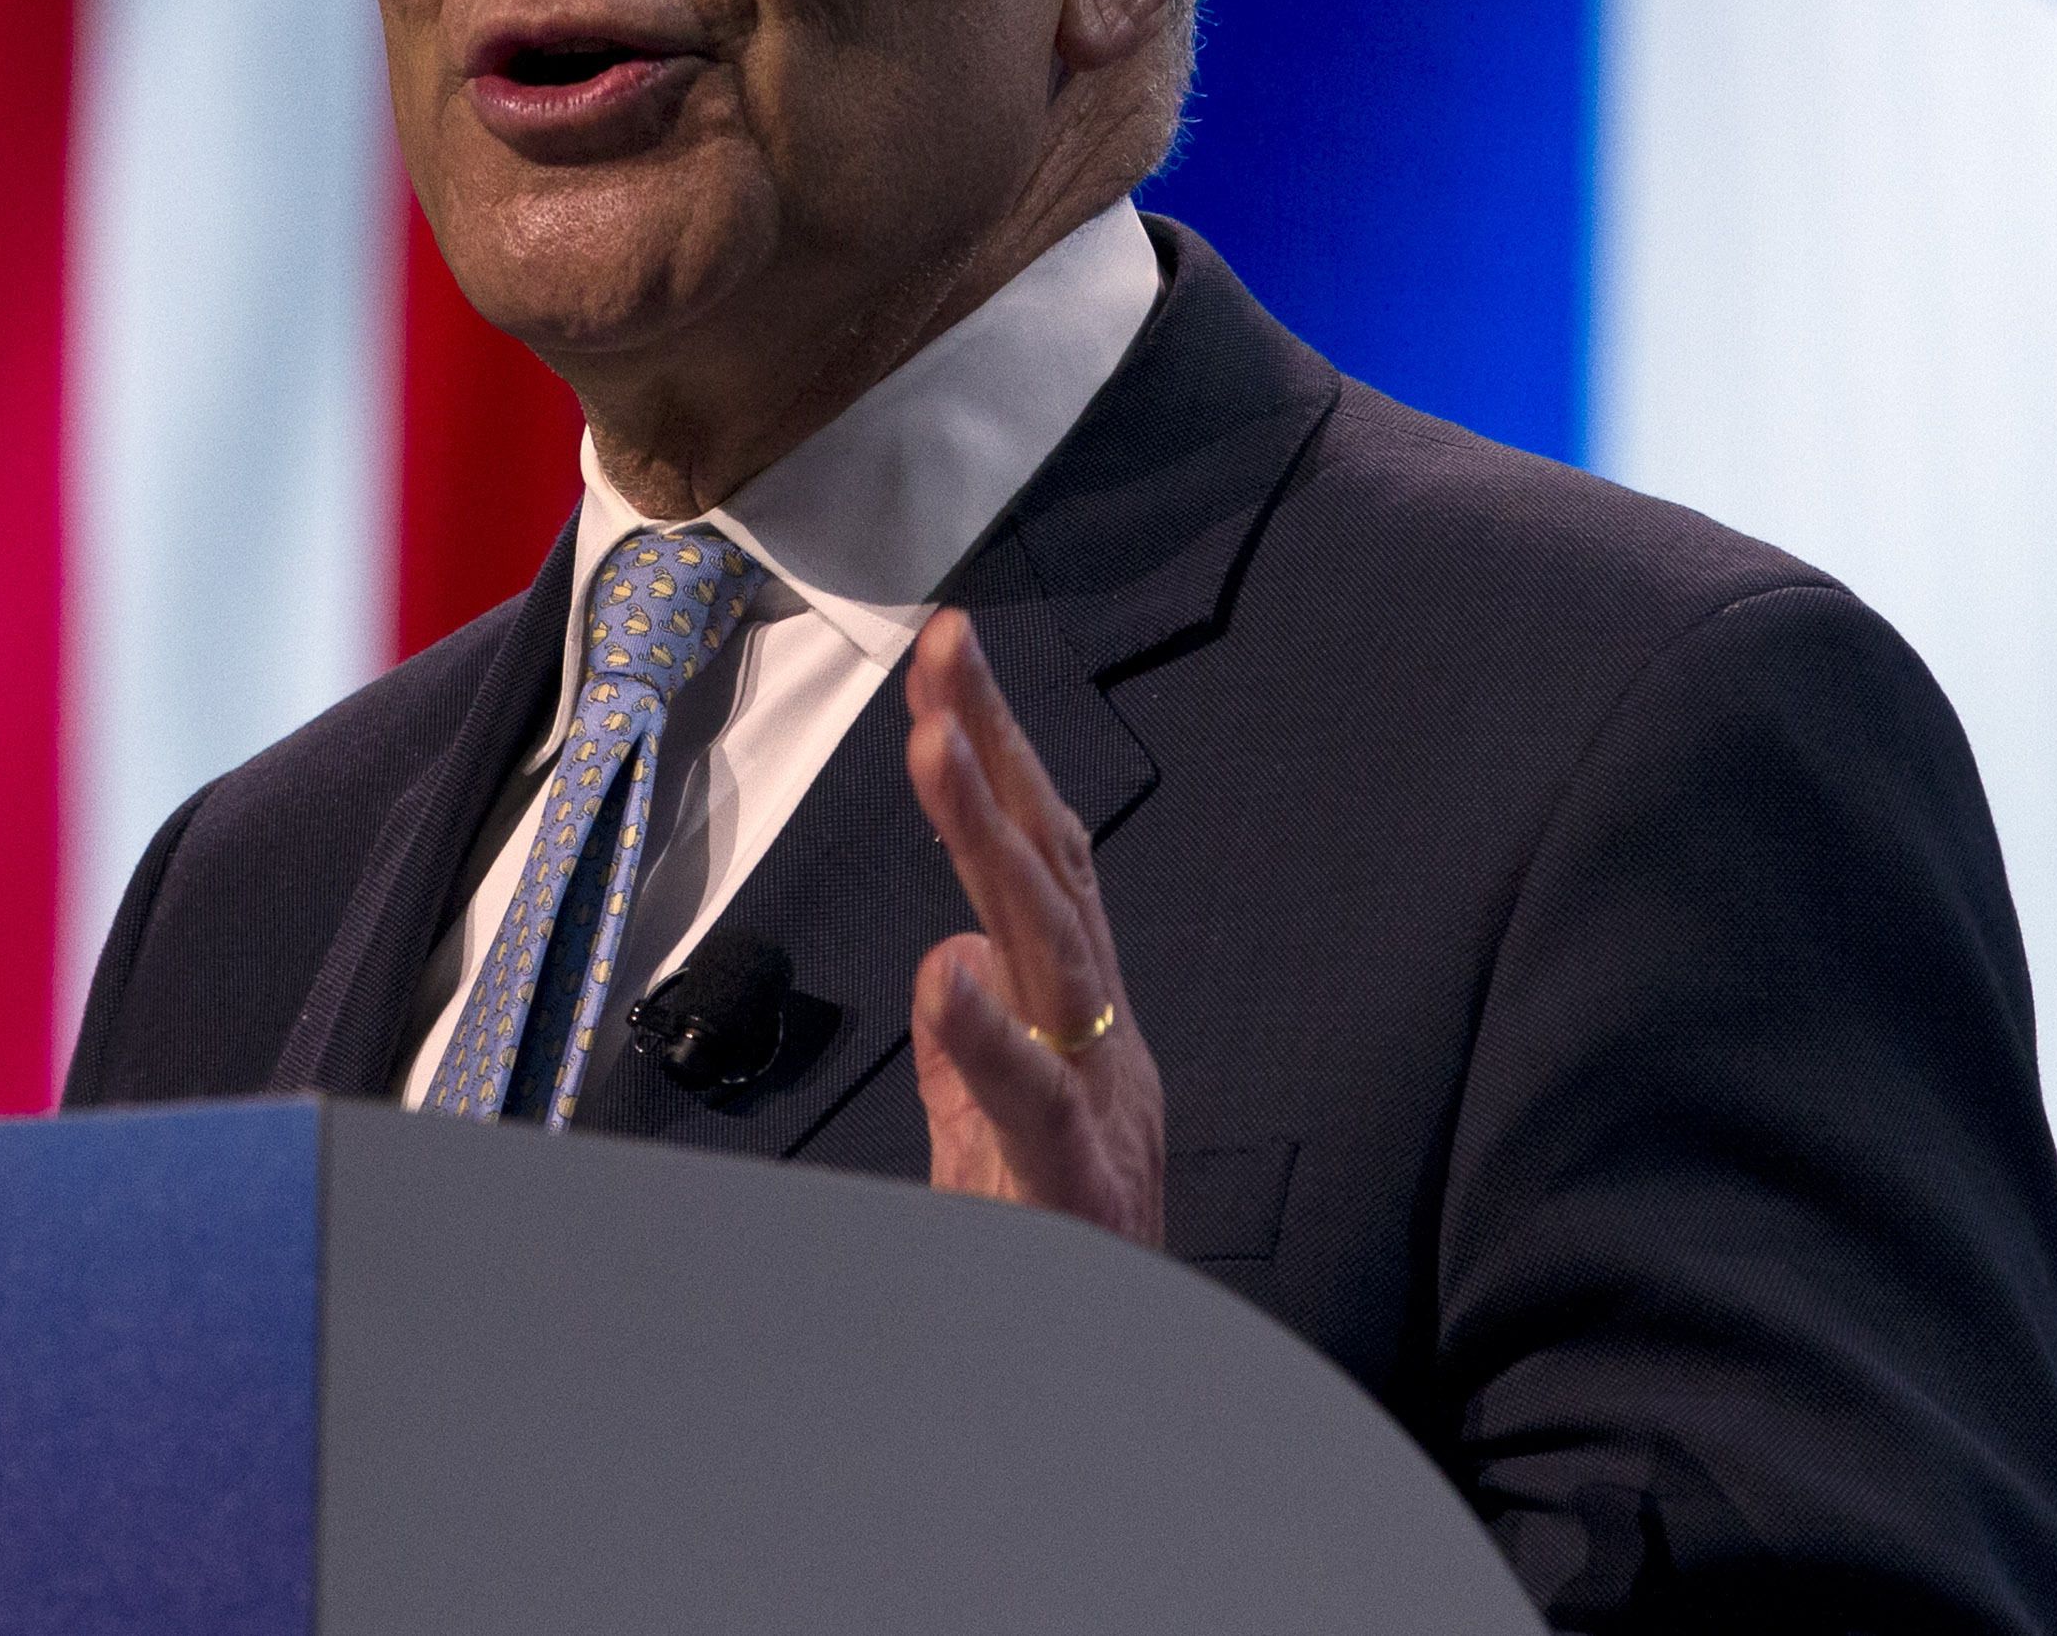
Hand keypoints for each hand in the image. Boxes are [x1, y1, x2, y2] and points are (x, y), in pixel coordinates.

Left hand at [903, 605, 1162, 1246]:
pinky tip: (943, 977)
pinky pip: (1032, 1102)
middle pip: (1052, 873)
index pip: (1046, 866)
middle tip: (946, 651)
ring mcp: (1096, 1106)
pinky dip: (988, 1036)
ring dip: (989, 842)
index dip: (1005, 758)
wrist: (1119, 1406)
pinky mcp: (1073, 1185)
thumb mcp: (1008, 1144)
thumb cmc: (1059, 1264)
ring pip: (1048, 953)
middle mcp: (1103, 1044)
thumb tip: (945, 964)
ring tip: (937, 748)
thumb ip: (977, 1059)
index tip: (950, 660)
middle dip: (998, 751)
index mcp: (1084, 1027)